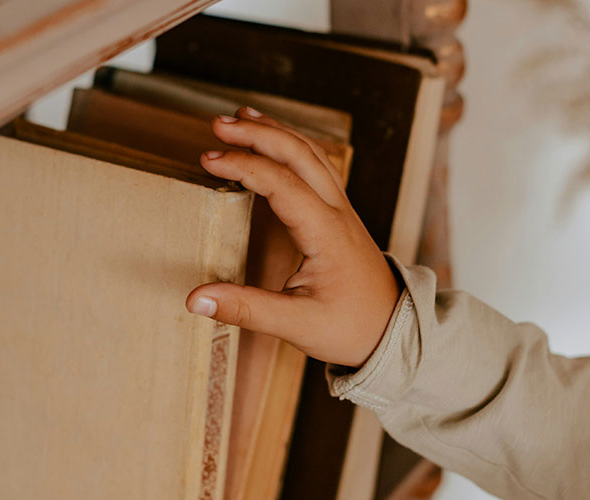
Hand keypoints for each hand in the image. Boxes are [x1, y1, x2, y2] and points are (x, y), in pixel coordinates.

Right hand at [186, 107, 399, 366]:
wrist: (394, 331)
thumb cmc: (351, 329)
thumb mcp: (298, 325)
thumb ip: (246, 309)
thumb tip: (195, 299)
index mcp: (327, 234)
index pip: (282, 183)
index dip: (244, 165)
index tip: (208, 160)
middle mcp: (338, 213)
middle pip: (301, 154)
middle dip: (259, 133)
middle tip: (219, 125)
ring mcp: (342, 210)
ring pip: (312, 155)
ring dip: (277, 133)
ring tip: (242, 118)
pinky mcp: (340, 215)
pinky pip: (318, 168)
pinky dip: (293, 147)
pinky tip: (276, 144)